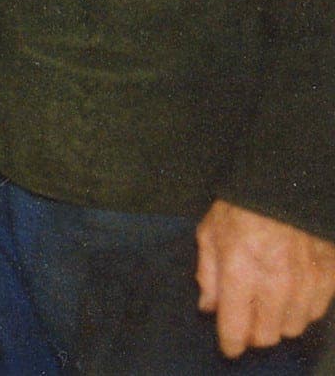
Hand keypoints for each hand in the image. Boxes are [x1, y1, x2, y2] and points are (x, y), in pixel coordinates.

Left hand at [196, 200, 334, 356]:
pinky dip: (303, 309)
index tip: (229, 347)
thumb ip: (207, 274)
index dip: (231, 343)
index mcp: (241, 272)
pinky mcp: (330, 277)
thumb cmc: (241, 207)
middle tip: (248, 319)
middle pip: (268, 336)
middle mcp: (276, 284)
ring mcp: (307, 283)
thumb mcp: (209, 233)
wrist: (286, 183)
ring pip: (294, 327)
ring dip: (279, 321)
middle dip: (254, 332)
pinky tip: (292, 293)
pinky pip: (317, 312)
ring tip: (269, 303)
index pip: (237, 328)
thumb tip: (208, 307)